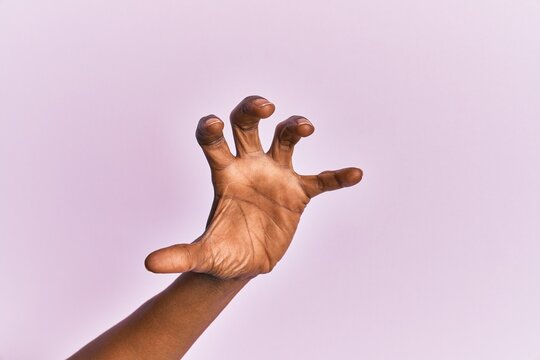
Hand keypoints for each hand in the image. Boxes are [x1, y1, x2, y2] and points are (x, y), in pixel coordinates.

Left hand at [145, 96, 362, 278]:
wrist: (246, 263)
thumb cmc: (221, 253)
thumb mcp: (203, 256)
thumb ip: (181, 256)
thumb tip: (150, 263)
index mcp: (223, 174)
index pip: (214, 141)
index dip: (211, 128)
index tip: (213, 124)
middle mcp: (249, 166)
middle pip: (248, 124)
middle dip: (253, 109)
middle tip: (265, 108)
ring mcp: (276, 176)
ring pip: (285, 139)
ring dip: (295, 127)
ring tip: (304, 128)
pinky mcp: (298, 193)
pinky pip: (321, 180)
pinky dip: (337, 176)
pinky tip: (354, 174)